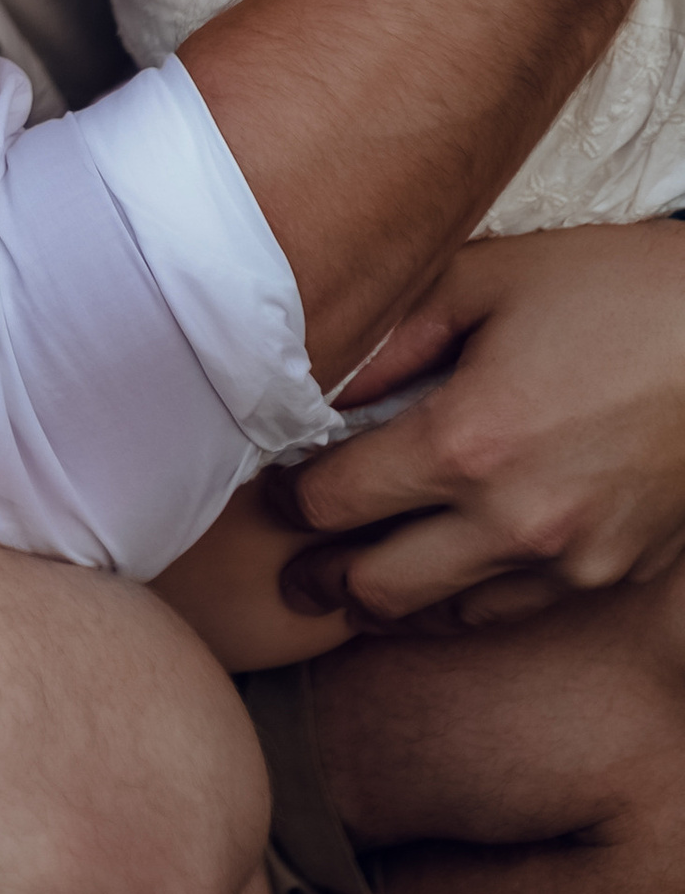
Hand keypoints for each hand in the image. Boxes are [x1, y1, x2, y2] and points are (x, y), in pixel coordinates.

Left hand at [278, 221, 684, 631]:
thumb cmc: (617, 292)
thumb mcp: (487, 277)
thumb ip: (392, 333)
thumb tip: (318, 383)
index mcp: (466, 443)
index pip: (335, 500)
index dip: (289, 498)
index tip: (276, 491)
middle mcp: (512, 521)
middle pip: (375, 587)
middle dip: (320, 579)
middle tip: (293, 574)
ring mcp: (567, 561)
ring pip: (444, 616)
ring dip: (390, 604)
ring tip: (356, 587)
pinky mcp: (611, 577)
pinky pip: (513, 612)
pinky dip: (466, 603)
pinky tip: (445, 581)